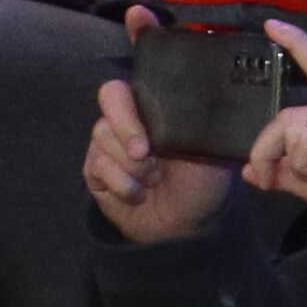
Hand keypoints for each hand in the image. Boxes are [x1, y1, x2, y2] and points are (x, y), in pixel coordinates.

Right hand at [82, 77, 231, 248]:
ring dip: (133, 167)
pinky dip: (123, 185)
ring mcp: (109, 144)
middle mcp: (129, 119)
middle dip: (128, 134)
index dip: (130, 105)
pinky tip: (139, 195)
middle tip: (147, 159)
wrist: (188, 223)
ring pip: (102, 137)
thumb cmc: (204, 181)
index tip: (147, 139)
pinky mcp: (95, 170)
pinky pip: (97, 167)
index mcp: (157, 107)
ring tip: (155, 180)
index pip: (131, 83)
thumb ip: (198, 119)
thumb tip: (192, 96)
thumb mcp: (211, 146)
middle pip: (110, 100)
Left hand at [235, 24, 306, 221]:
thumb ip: (288, 171)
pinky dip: (305, 167)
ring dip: (290, 162)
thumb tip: (251, 171)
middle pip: (289, 114)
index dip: (299, 46)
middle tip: (266, 178)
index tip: (272, 25)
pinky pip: (305, 143)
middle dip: (267, 149)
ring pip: (293, 128)